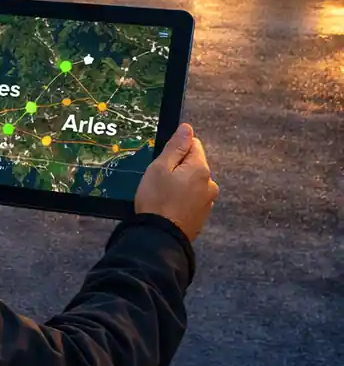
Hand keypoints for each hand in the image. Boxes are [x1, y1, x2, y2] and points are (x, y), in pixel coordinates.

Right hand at [135, 123, 219, 241]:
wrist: (160, 236)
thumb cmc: (156, 199)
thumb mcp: (160, 167)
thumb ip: (176, 146)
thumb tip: (187, 129)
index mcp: (200, 169)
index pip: (193, 144)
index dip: (175, 150)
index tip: (163, 162)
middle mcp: (210, 184)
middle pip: (194, 164)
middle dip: (178, 167)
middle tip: (160, 180)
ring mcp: (208, 201)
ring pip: (193, 181)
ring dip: (181, 183)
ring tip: (163, 195)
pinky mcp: (202, 215)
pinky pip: (192, 197)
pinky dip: (182, 198)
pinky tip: (169, 205)